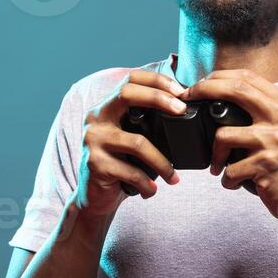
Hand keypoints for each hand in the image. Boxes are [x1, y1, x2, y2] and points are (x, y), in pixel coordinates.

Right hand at [75, 69, 185, 216]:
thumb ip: (146, 124)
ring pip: (137, 142)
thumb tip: (184, 113)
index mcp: (106, 108)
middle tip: (182, 111)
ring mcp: (93, 140)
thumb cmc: (119, 167)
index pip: (130, 79)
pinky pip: (132, 172)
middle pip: (127, 94)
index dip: (156, 80)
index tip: (181, 91)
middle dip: (159, 98)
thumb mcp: (130, 140)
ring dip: (162, 162)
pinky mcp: (95, 163)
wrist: (93, 198)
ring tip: (174, 177)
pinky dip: (147, 184)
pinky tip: (152, 191)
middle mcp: (96, 118)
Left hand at [179, 68, 277, 230]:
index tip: (198, 85)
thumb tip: (225, 96)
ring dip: (215, 156)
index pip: (248, 77)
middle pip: (235, 90)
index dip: (218, 77)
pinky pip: (231, 169)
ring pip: (223, 135)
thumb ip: (265, 111)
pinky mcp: (267, 165)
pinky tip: (236, 183)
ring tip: (219, 167)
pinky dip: (228, 180)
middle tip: (186, 100)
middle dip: (203, 90)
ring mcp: (276, 140)